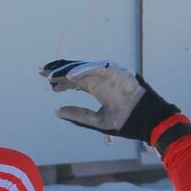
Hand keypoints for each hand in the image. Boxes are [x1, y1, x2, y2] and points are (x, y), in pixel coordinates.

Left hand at [41, 59, 190, 153]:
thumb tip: (57, 111)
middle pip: (77, 70)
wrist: (149, 122)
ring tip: (51, 73)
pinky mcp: (119, 72)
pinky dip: (84, 70)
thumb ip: (78, 116)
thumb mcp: (97, 121)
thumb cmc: (127, 122)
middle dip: (59, 70)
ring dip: (68, 68)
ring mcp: (110, 75)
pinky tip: (69, 75)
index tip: (48, 84)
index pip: (75, 80)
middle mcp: (102, 79)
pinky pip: (99, 67)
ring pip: (84, 67)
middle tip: (41, 71)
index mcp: (98, 88)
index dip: (61, 81)